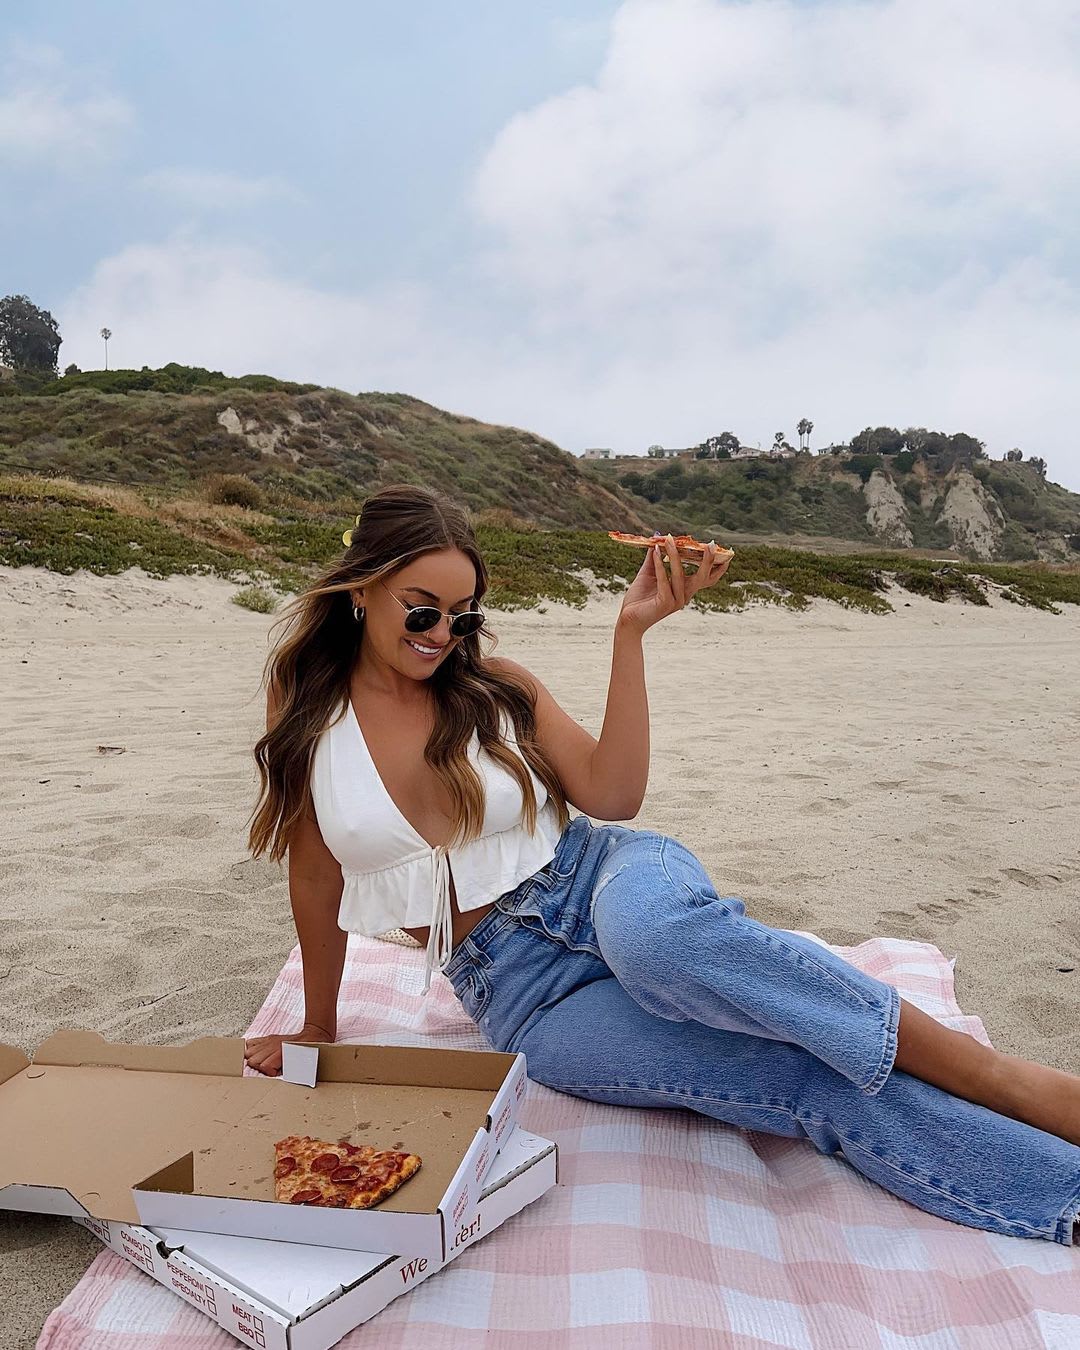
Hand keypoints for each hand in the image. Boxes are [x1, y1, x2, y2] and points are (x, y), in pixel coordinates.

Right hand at [244, 1023, 334, 1076]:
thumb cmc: (308, 1052)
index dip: (269, 1073)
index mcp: (281, 1052)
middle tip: (270, 1069)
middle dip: (259, 1068)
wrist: (313, 1036)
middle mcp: (273, 1045)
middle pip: (252, 1060)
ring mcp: (269, 1041)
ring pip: (248, 1052)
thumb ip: (288, 1073)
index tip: (276, 1074)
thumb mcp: (302, 1066)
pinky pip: (251, 1043)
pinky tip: (259, 1055)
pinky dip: (251, 1050)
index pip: (264, 1066)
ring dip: (254, 1059)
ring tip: (264, 1063)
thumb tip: (277, 1079)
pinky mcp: (267, 1038)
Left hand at [616, 535, 732, 635]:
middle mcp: (684, 597)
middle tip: (710, 544)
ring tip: (669, 539)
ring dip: (675, 556)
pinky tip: (656, 551)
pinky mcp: (665, 603)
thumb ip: (655, 558)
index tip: (725, 552)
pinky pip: (664, 581)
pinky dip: (660, 565)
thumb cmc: (639, 598)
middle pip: (702, 578)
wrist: (627, 619)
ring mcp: (676, 602)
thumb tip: (658, 538)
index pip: (707, 579)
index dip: (718, 568)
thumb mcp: (649, 574)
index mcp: (685, 590)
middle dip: (707, 561)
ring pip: (680, 575)